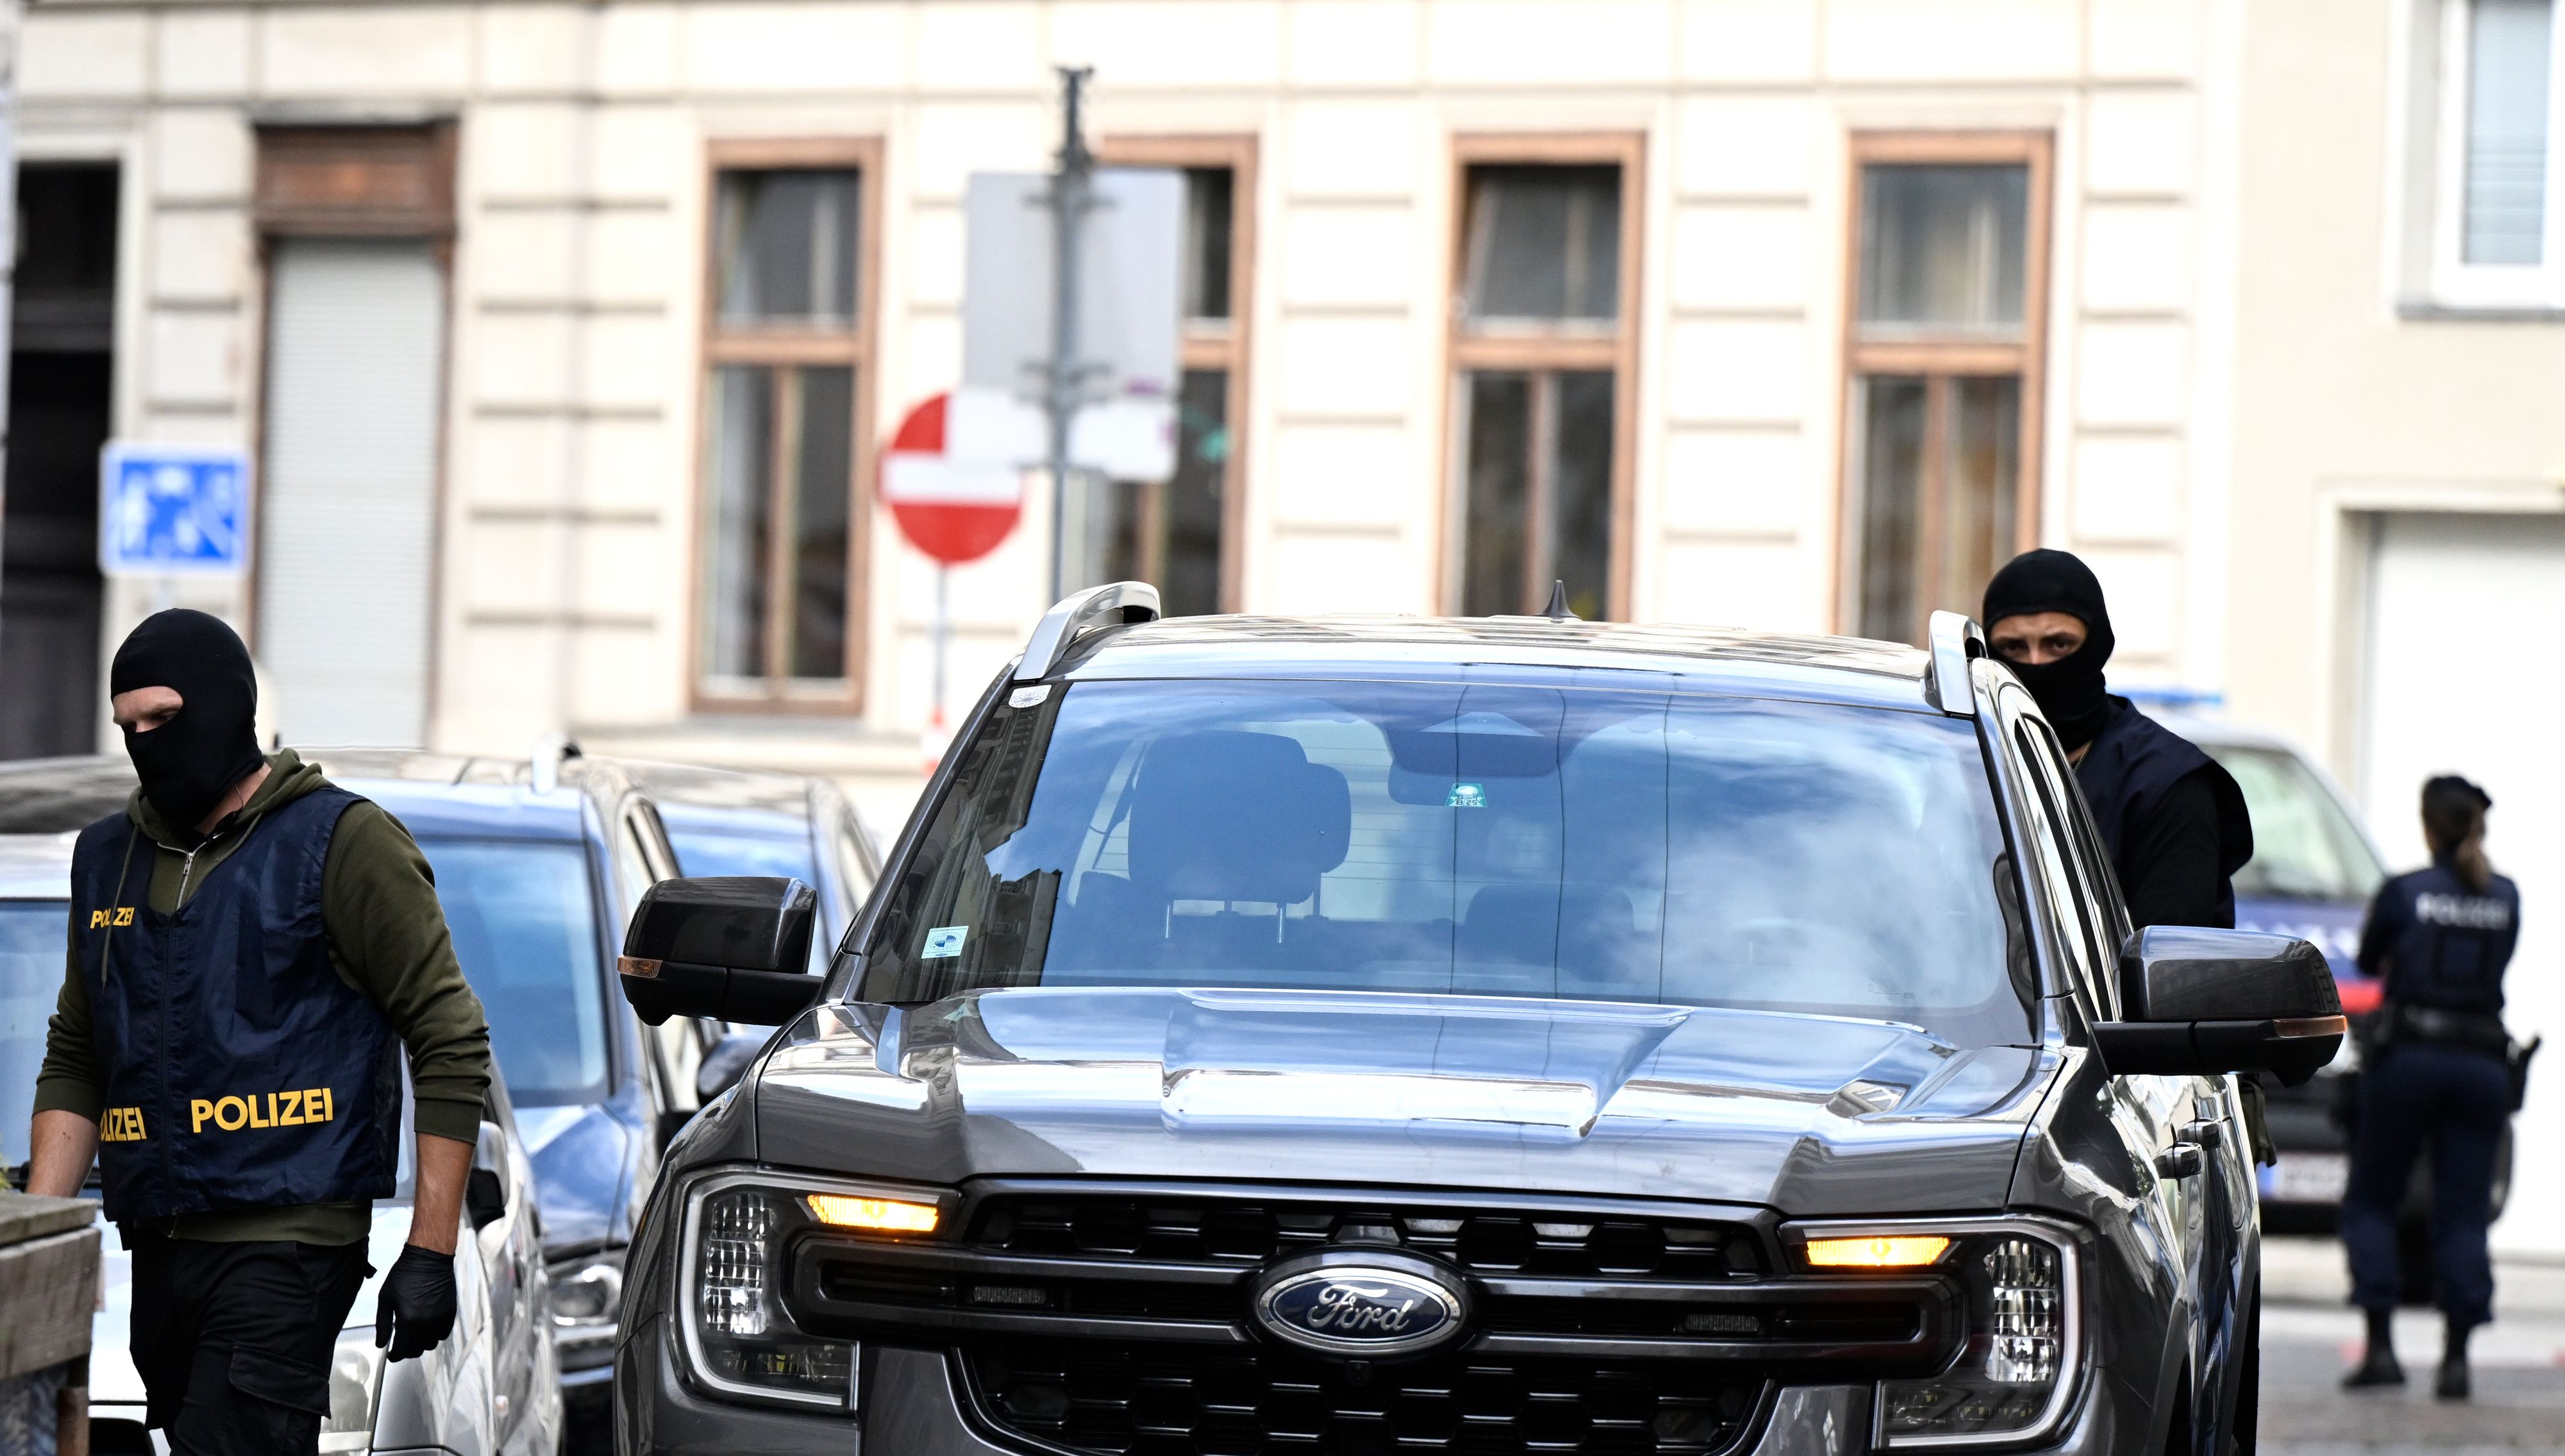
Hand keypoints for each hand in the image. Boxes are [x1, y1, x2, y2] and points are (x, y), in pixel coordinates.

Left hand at [375, 1243, 458, 1359]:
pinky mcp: (450, 1313)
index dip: (395, 1356)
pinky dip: (435, 1335)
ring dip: (422, 1344)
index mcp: (407, 1320)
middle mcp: (425, 1324)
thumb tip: (381, 1344)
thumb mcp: (385, 1299)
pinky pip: (443, 1334)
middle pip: (417, 1350)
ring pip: (431, 1344)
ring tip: (415, 1336)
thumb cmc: (403, 1277)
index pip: (402, 1349)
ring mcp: (440, 1319)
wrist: (428, 1260)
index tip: (392, 1354)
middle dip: (407, 1351)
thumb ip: (382, 1324)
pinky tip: (428, 1328)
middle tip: (402, 1346)